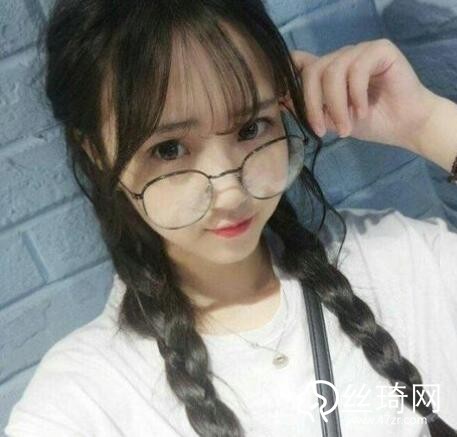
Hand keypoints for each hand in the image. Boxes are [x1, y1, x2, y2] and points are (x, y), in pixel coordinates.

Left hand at [291, 38, 439, 152]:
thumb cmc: (369, 122)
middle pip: (313, 71)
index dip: (287, 74)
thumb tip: (283, 101)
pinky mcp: (380, 50)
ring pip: (333, 72)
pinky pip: (357, 69)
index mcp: (327, 71)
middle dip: (313, 105)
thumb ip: (312, 108)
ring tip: (346, 127)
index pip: (300, 62)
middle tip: (322, 131)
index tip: (280, 97)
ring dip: (337, 106)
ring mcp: (360, 51)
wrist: (405, 126)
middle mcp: (341, 58)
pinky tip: (363, 111)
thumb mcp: (332, 119)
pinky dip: (356, 95)